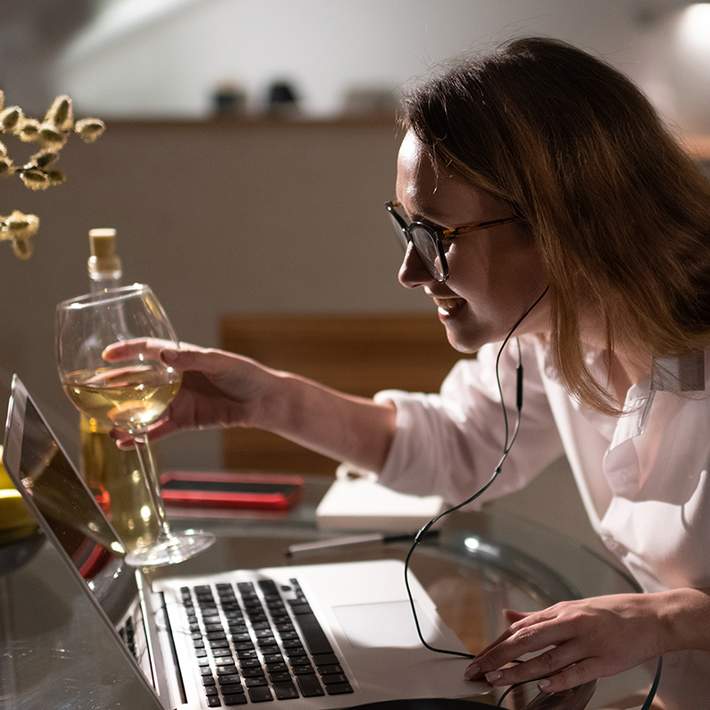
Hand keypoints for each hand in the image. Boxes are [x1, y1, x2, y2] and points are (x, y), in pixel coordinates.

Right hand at [103, 338, 277, 442]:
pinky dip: (142, 436)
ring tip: (107, 425)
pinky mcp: (185, 420)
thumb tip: (164, 355)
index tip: (106, 355)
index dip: (127, 351)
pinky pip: (159, 429)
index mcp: (181, 358)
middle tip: (92, 392)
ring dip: (124, 415)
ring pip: (144, 408)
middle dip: (115, 386)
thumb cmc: (244, 374)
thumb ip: (192, 359)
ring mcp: (178, 400)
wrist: (263, 401)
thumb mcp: (220, 362)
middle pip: (139, 381)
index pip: (148, 351)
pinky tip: (126, 442)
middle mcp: (175, 378)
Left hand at [463, 594, 665, 693]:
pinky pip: (577, 671)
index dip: (497, 645)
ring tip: (498, 680)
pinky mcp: (604, 660)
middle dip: (499, 657)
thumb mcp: (570, 608)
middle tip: (478, 671)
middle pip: (527, 641)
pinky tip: (542, 687)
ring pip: (547, 658)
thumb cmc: (608, 613)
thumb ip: (538, 617)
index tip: (478, 660)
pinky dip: (559, 679)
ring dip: (520, 671)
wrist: (651, 618)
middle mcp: (569, 624)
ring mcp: (586, 643)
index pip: (520, 630)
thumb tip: (508, 616)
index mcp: (559, 612)